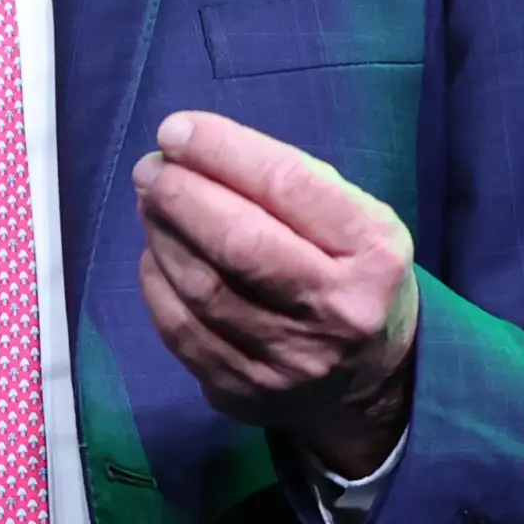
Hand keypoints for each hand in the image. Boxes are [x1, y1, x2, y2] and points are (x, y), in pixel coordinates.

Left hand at [134, 111, 418, 477]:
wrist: (372, 383)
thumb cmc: (352, 275)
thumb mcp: (357, 221)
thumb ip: (290, 183)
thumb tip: (190, 147)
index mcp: (373, 252)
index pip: (288, 186)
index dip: (221, 150)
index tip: (176, 130)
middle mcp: (336, 310)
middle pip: (238, 242)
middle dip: (180, 193)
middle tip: (151, 168)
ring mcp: (290, 360)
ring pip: (202, 287)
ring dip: (161, 233)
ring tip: (151, 202)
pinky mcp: (246, 392)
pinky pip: (180, 330)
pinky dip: (157, 282)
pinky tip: (157, 254)